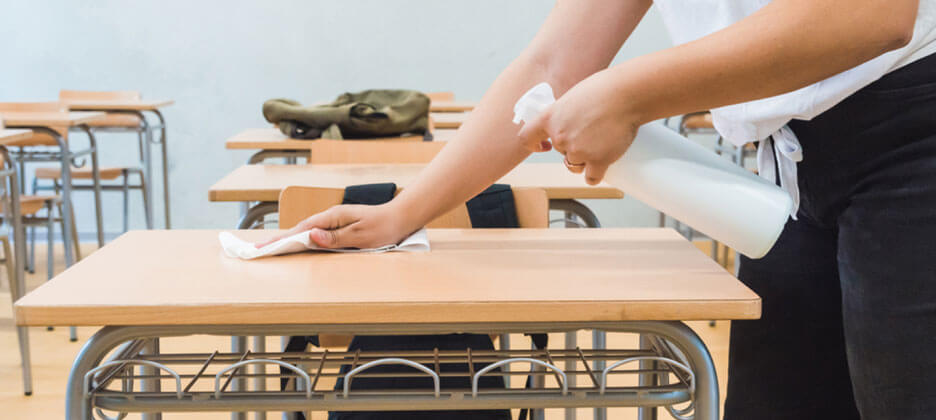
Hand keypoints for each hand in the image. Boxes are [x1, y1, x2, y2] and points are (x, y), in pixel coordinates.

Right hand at [254, 203, 411, 249]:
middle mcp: (331, 218)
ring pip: (307, 232)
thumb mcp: (361, 236)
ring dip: (289, 240)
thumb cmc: (384, 227)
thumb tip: (312, 237)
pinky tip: (297, 245)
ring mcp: (335, 222)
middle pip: (299, 230)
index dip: (282, 239)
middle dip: (279, 239)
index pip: (301, 230)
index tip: (265, 247)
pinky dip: (303, 240)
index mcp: (332, 217)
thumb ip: (335, 238)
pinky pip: (317, 234)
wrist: (401, 217)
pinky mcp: (340, 227)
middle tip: (259, 249)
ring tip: (270, 248)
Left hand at [517, 70, 641, 184]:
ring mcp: (578, 150)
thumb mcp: (574, 97)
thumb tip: (571, 125)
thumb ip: (567, 114)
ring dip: (584, 160)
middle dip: (572, 146)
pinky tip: (600, 168)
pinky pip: (591, 178)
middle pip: (560, 151)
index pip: (527, 137)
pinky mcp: (598, 161)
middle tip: (591, 133)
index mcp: (550, 117)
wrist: (627, 94)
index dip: (534, 144)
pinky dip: (595, 175)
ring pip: (575, 165)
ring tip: (600, 145)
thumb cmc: (605, 89)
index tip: (543, 146)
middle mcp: (560, 137)